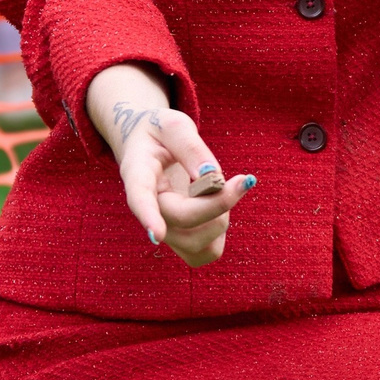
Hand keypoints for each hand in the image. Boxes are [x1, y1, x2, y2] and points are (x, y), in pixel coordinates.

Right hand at [85, 64, 254, 266]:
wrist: (149, 145)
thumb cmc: (161, 133)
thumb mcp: (175, 126)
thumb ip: (192, 148)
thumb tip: (211, 177)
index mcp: (137, 173)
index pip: (139, 198)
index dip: (148, 216)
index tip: (156, 233)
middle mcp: (148, 207)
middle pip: (182, 220)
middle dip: (219, 203)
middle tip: (242, 179)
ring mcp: (162, 228)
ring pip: (197, 244)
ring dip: (220, 218)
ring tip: (219, 192)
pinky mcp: (179, 239)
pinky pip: (205, 253)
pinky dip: (219, 234)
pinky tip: (217, 210)